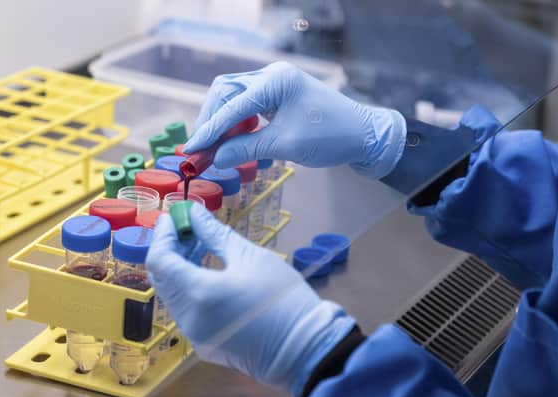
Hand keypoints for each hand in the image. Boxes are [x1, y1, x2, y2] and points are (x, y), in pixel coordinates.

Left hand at [146, 204, 354, 396]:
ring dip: (180, 269)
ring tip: (202, 248)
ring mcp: (195, 335)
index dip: (163, 235)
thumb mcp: (252, 257)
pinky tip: (210, 274)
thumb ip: (216, 235)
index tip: (175, 217)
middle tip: (190, 229)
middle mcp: (188, 317)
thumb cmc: (282, 298)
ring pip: (173, 295)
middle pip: (162, 278)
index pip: (160, 260)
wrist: (305, 347)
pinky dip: (190, 288)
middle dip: (171, 250)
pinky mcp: (205, 345)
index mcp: (198, 292)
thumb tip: (195, 214)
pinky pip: (187, 311)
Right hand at [185, 61, 406, 178]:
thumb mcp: (286, 145)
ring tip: (216, 150)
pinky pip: (250, 107)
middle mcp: (273, 75)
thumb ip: (247, 149)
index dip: (209, 129)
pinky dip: (240, 126)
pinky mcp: (280, 97)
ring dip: (224, 124)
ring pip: (235, 99)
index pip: (231, 104)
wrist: (365, 136)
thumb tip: (215, 158)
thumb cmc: (332, 137)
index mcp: (276, 80)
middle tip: (201, 149)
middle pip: (226, 93)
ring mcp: (276, 84)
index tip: (192, 150)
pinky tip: (239, 146)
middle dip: (212, 121)